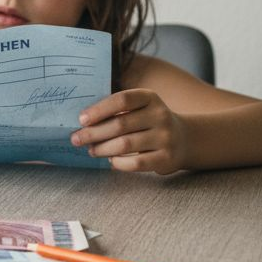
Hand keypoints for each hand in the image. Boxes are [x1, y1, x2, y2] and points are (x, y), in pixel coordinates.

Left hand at [72, 89, 188, 174]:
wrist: (185, 139)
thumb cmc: (149, 121)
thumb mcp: (140, 107)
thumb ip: (116, 110)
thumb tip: (83, 122)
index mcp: (150, 98)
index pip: (122, 100)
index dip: (99, 109)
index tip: (81, 119)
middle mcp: (160, 115)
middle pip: (120, 124)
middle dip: (93, 133)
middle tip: (76, 139)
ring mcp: (165, 137)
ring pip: (125, 145)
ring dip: (102, 149)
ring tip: (91, 150)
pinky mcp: (166, 158)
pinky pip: (136, 163)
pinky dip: (118, 162)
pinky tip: (110, 160)